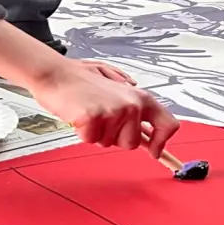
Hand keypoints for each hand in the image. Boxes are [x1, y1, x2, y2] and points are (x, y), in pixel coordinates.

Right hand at [28, 63, 178, 155]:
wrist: (55, 74)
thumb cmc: (80, 79)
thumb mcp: (115, 84)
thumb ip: (134, 103)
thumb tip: (149, 130)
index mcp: (140, 96)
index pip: (168, 124)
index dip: (162, 142)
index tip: (155, 151)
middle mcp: (131, 104)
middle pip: (132, 143)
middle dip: (115, 137)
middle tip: (101, 118)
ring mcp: (113, 112)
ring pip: (109, 143)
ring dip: (97, 133)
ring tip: (89, 112)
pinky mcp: (94, 118)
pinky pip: (91, 140)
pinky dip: (82, 132)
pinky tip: (79, 115)